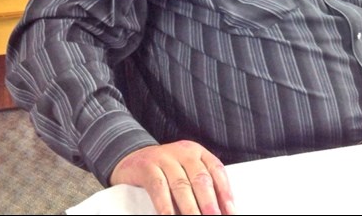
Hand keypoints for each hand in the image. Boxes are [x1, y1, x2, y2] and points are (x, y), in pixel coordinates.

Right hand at [110, 140, 235, 214]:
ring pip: (181, 185)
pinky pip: (158, 188)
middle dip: (209, 204)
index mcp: (197, 152)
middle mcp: (183, 152)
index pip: (216, 170)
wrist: (130, 158)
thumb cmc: (164, 171)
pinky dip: (166, 207)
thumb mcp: (184, 172)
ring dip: (190, 209)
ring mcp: (164, 157)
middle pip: (200, 179)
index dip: (225, 192)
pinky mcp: (146, 166)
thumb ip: (199, 188)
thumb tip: (218, 212)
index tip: (231, 213)